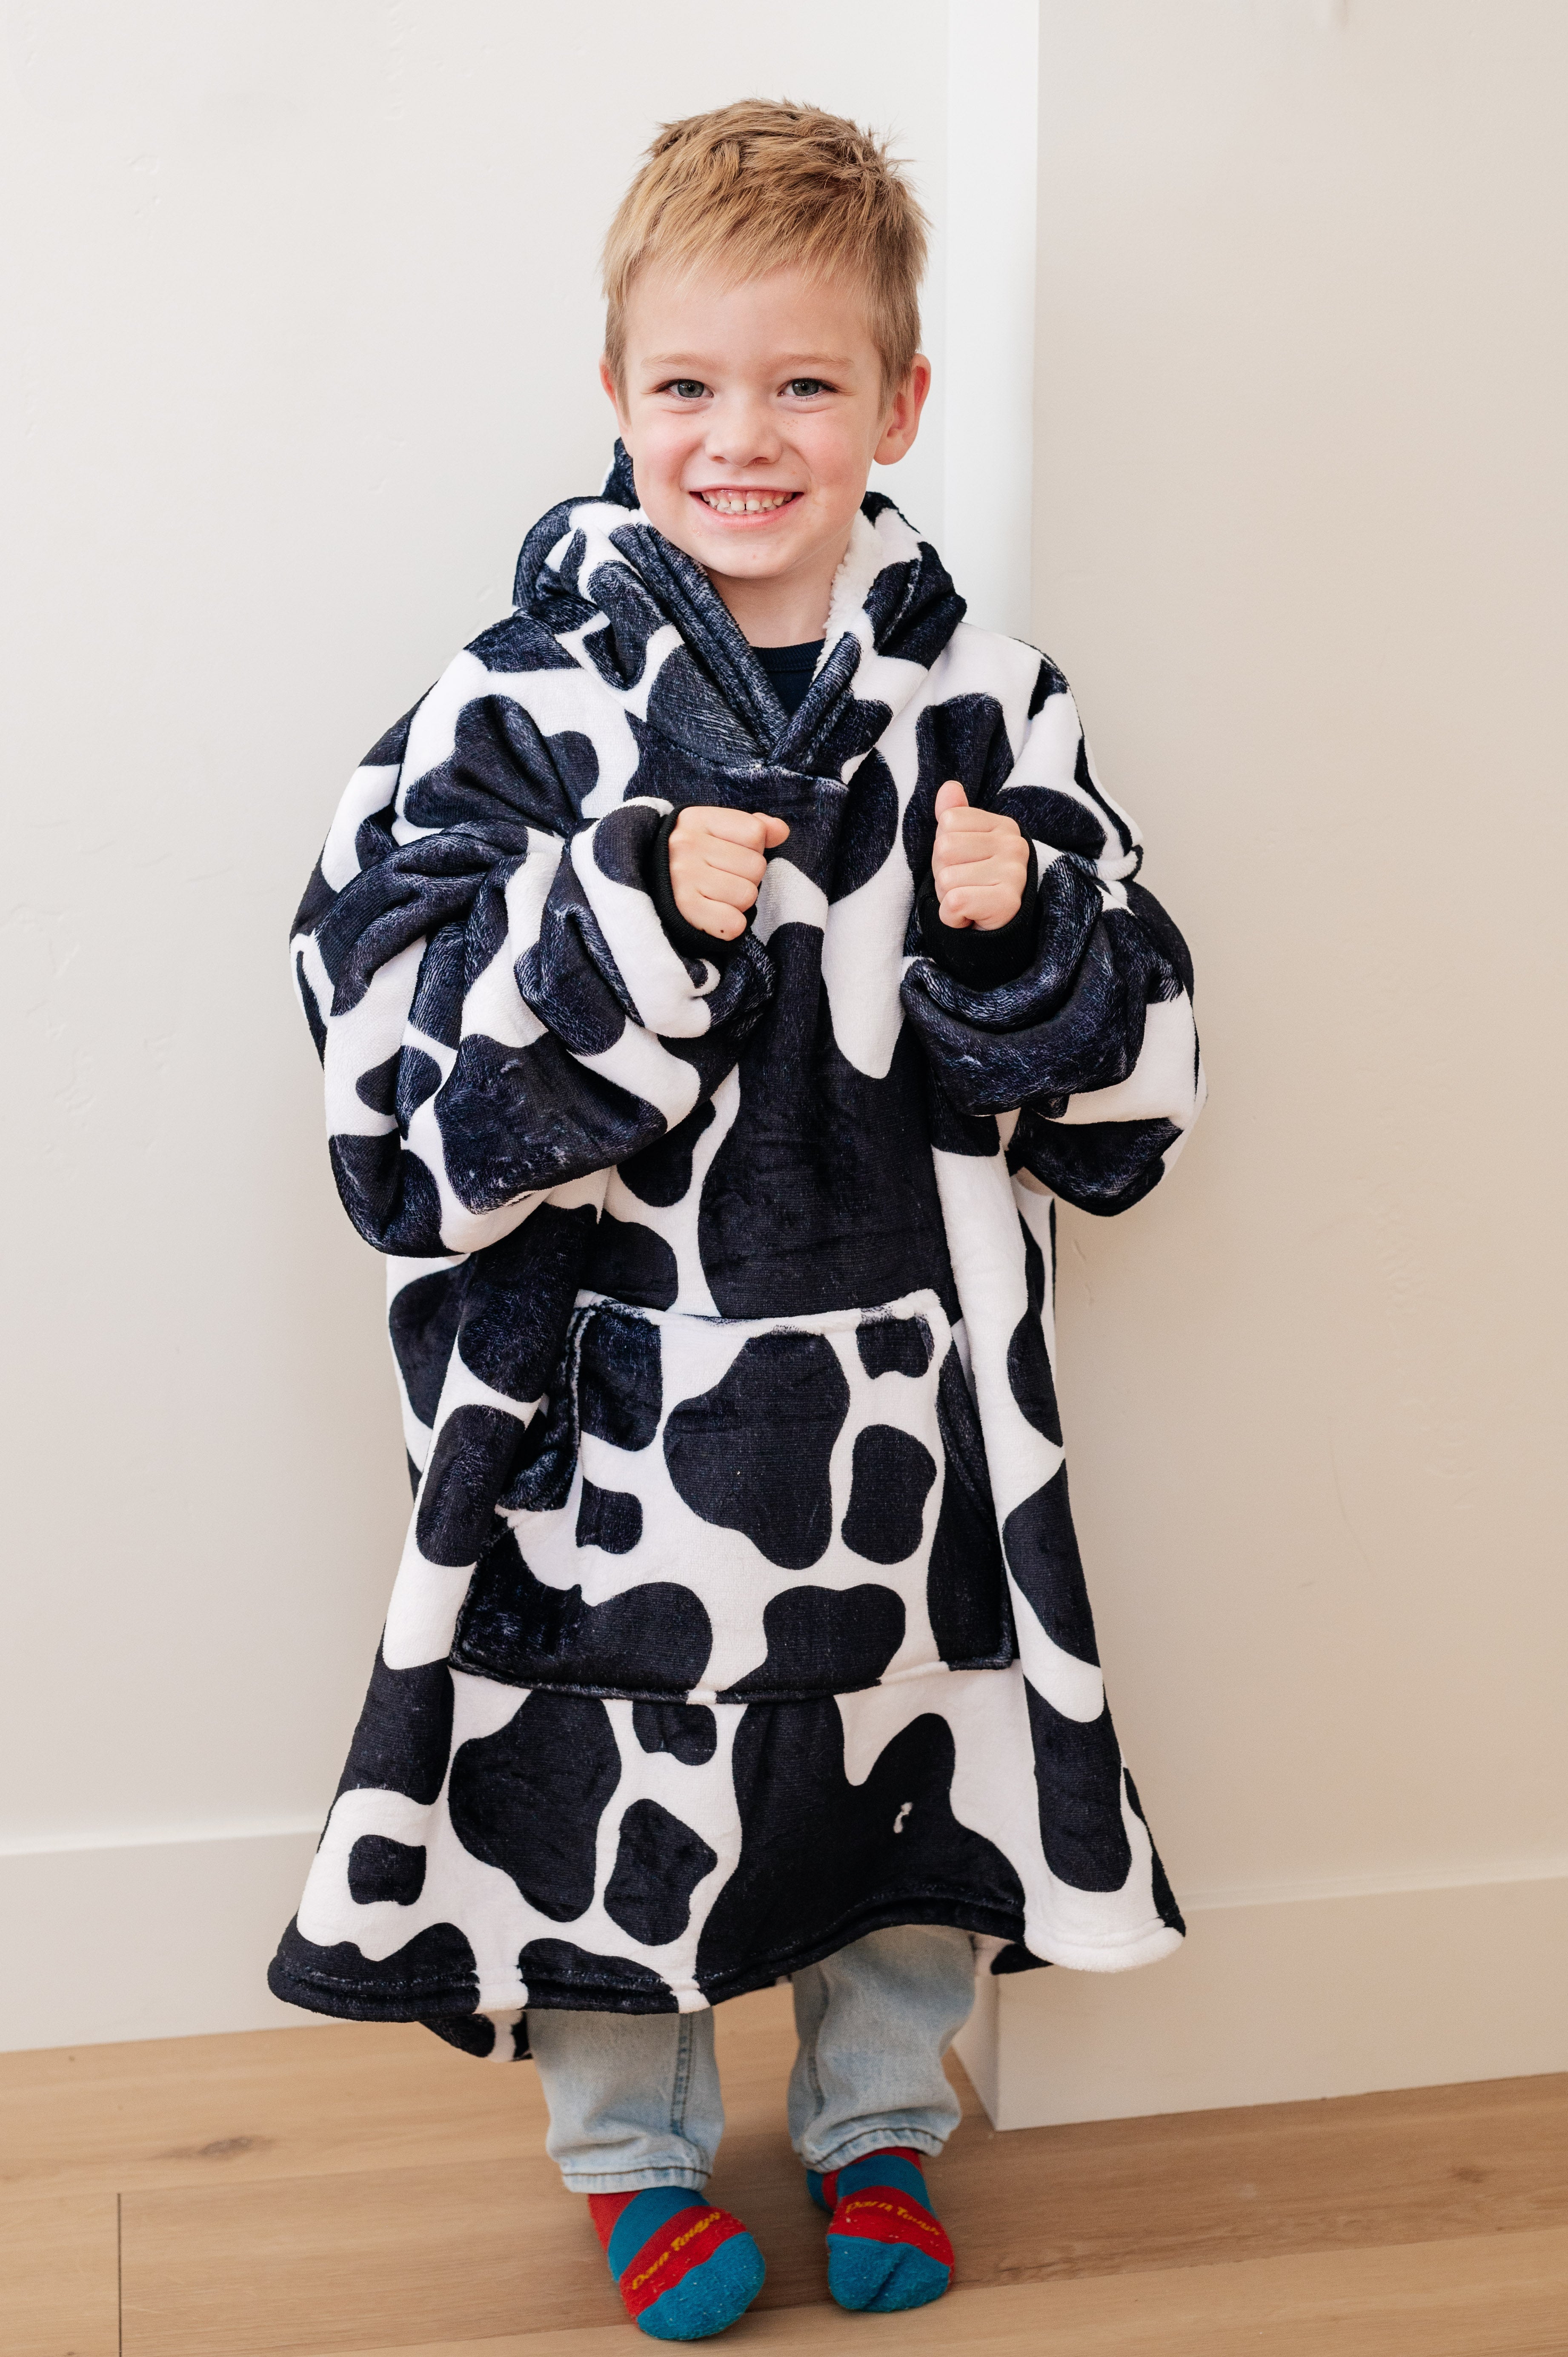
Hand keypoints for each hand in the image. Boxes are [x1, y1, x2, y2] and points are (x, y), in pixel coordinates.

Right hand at [668, 805, 790, 940]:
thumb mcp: (718, 831)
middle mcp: (686, 844)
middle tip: (722, 877)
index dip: (752, 847)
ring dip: (739, 901)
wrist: (650, 881)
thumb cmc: (695, 856)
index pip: (756, 833)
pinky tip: (716, 914)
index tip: (729, 852)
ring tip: (717, 895)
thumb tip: (781, 830)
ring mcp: (683, 877)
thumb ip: (754, 827)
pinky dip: (732, 925)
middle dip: (747, 876)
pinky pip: (734, 924)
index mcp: (697, 819)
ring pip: (748, 895)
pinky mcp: (684, 909)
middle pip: (756, 867)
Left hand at [931, 780, 1027, 929]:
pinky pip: (954, 903)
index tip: (964, 865)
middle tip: (965, 886)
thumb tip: (948, 787)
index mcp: (1003, 825)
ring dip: (947, 896)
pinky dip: (951, 917)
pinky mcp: (1006, 902)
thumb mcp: (964, 845)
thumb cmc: (977, 882)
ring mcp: (1014, 873)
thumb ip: (955, 815)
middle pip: (944, 848)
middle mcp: (1014, 845)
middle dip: (943, 873)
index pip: (948, 821)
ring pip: (946, 878)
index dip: (944, 848)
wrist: (997, 930)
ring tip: (969, 900)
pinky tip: (970, 916)